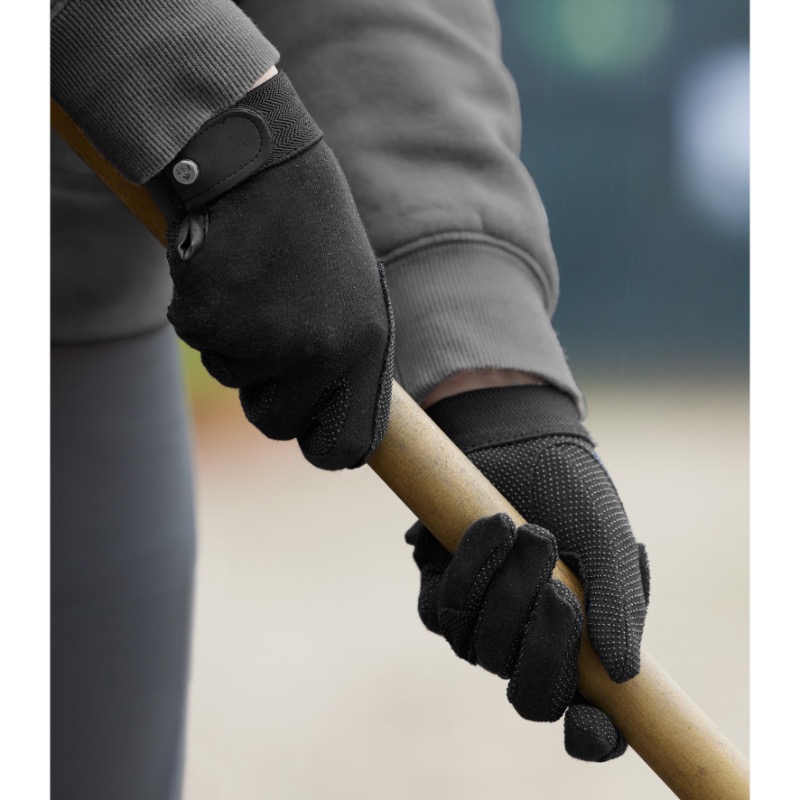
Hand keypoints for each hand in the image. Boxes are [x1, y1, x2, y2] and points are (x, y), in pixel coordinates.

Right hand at [163, 71, 393, 469]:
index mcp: (365, 347)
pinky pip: (196, 337)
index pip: (346, 445)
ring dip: (234, 337)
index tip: (309, 430)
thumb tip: (348, 431)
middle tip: (269, 326)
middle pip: (275, 423)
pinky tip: (224, 264)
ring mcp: (266, 338)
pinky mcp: (212, 318)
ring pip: (232, 377)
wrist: (261, 158)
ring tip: (255, 278)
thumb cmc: (311, 229)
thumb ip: (347, 361)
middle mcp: (322, 352)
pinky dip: (201, 306)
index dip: (321, 445)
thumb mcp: (355, 297)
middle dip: (264, 388)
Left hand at [407, 384, 649, 760]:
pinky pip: (445, 609)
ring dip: (510, 589)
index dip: (592, 737)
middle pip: (529, 696)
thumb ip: (622, 605)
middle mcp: (529, 648)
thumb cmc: (575, 497)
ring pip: (484, 649)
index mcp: (582, 648)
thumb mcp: (610, 544)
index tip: (592, 723)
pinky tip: (493, 524)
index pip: (588, 722)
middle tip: (560, 590)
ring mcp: (483, 627)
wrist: (523, 443)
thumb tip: (624, 675)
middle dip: (545, 645)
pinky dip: (473, 567)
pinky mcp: (441, 597)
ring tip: (531, 531)